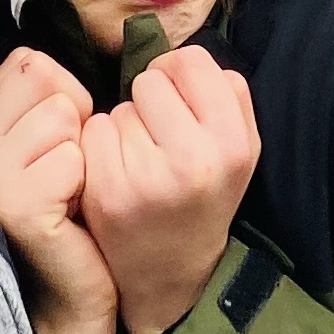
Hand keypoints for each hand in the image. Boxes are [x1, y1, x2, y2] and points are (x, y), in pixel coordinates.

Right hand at [0, 48, 118, 333]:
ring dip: (83, 153)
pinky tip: (73, 215)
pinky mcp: (15, 206)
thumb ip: (44, 100)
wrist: (74, 301)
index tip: (60, 149)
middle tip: (68, 175)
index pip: (30, 63)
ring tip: (71, 195)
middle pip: (47, 81)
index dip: (65, 98)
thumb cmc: (73, 216)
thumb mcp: (50, 147)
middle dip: (76, 121)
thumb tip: (60, 62)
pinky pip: (72, 157)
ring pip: (62, 115)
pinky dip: (87, 182)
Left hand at [80, 47, 259, 333]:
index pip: (192, 61)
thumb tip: (179, 56)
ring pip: (119, 106)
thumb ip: (224, 93)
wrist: (169, 277)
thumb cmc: (203, 196)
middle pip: (151, 79)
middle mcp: (194, 161)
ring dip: (125, 126)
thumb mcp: (240, 148)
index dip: (179, 76)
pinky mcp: (107, 192)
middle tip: (159, 141)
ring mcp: (147, 178)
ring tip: (140, 163)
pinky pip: (93, 130)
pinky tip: (115, 175)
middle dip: (150, 101)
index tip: (179, 105)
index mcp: (234, 144)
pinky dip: (99, 145)